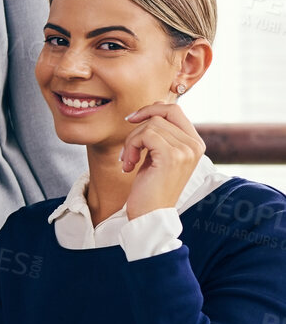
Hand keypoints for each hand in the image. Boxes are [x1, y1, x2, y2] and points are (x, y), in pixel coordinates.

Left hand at [121, 101, 204, 218]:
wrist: (150, 213)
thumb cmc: (150, 185)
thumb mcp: (158, 154)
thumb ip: (161, 134)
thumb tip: (150, 110)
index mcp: (194, 143)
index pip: (174, 109)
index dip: (150, 109)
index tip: (132, 121)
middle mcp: (195, 145)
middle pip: (161, 114)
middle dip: (138, 126)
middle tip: (129, 147)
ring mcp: (186, 150)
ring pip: (150, 124)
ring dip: (131, 141)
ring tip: (129, 161)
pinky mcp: (172, 156)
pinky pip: (145, 135)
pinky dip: (131, 147)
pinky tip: (129, 165)